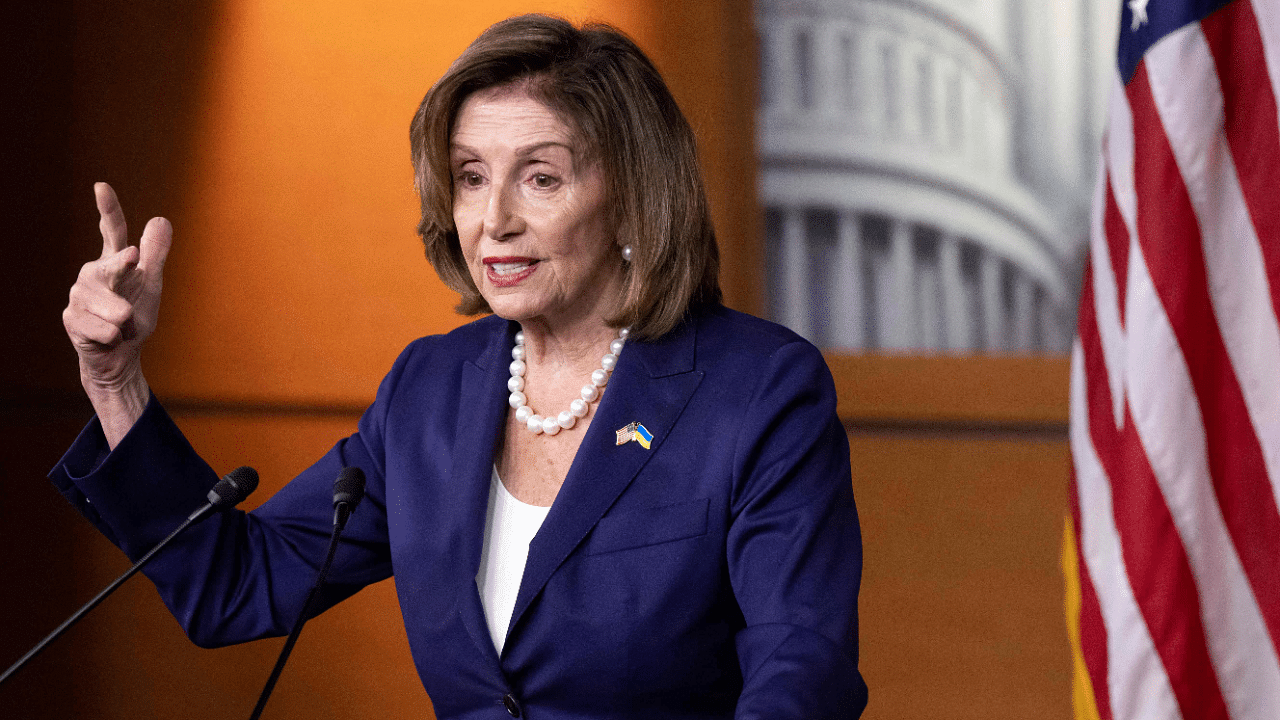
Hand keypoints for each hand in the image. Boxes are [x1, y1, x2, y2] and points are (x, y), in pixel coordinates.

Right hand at [63, 183, 171, 444]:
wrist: (119, 355)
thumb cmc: (135, 317)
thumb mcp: (151, 284)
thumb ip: (154, 255)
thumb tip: (160, 219)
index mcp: (113, 262)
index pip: (112, 231)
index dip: (108, 209)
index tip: (101, 186)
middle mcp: (91, 274)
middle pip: (111, 268)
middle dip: (122, 274)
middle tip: (133, 285)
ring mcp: (78, 296)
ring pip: (113, 306)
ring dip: (125, 320)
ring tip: (123, 325)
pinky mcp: (72, 320)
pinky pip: (104, 329)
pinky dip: (114, 336)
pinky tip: (110, 338)